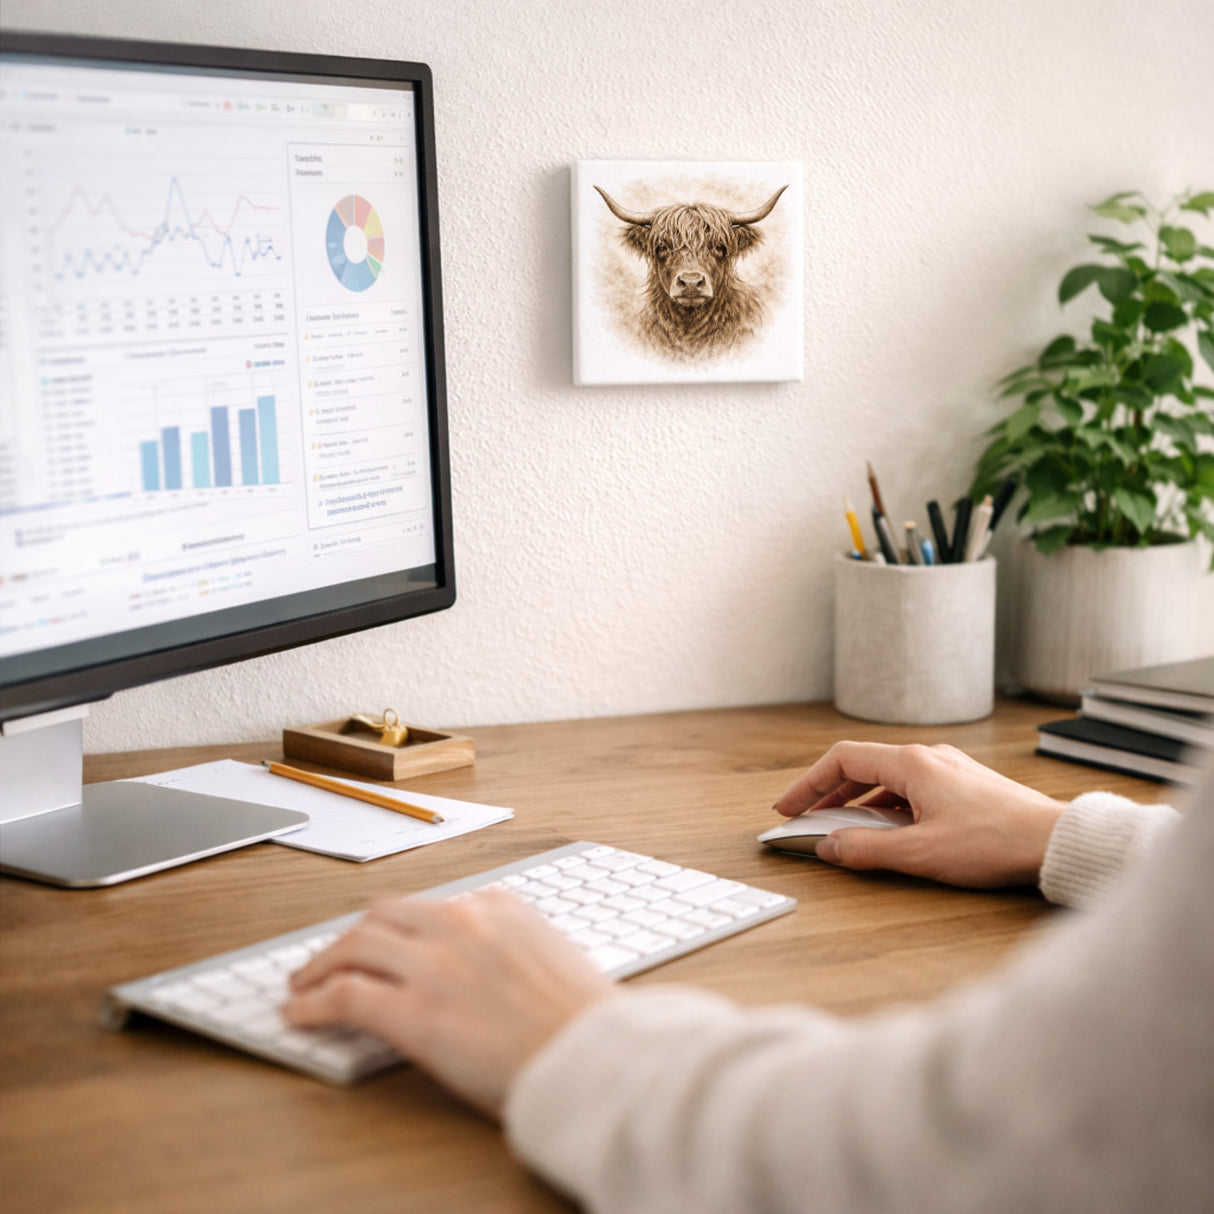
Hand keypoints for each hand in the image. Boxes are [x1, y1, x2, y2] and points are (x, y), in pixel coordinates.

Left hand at [283, 890, 611, 1117]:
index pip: (432, 907)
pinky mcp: (413, 1013)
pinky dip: (314, 1001)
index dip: (400, 929)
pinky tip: (300, 1013)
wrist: (594, 1057)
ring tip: (305, 982)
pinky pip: (346, 997)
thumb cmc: (585, 1022)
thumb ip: (514, 948)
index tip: (388, 943)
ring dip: (323, 963)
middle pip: (384, 914)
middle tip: (337, 956)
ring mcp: (434, 964)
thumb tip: (486, 969)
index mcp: (500, 906)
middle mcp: (462, 922)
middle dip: (354, 935)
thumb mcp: (554, 958)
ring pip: (355, 944)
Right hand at [772, 742, 1065, 888]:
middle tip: (805, 817)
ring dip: (857, 801)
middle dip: (828, 793)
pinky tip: (887, 831)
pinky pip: (910, 788)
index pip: (842, 759)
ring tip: (841, 827)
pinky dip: (885, 806)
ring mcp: (948, 769)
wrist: (1055, 841)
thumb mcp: (920, 853)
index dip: (808, 783)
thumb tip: (828, 847)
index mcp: (911, 763)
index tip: (788, 806)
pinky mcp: (963, 786)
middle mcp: (927, 757)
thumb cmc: (995, 842)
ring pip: (886, 778)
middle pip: (861, 766)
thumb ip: (866, 850)